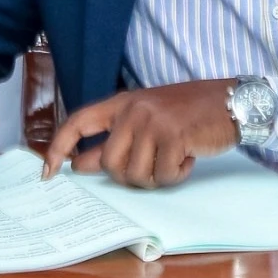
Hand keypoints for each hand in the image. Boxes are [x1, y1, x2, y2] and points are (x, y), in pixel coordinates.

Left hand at [42, 79, 237, 187]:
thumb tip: (82, 164)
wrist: (230, 101)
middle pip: (110, 164)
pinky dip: (177, 174)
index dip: (59, 147)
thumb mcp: (147, 118)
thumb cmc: (188, 113)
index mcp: (122, 103)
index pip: (78, 122)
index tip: (48, 171)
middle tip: (154, 165)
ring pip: (136, 175)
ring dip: (157, 176)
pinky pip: (163, 175)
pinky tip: (188, 156)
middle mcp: (133, 110)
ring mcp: (153, 122)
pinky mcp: (174, 137)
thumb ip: (116, 139)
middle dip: (131, 176)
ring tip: (174, 158)